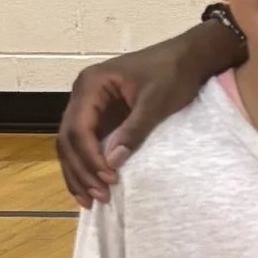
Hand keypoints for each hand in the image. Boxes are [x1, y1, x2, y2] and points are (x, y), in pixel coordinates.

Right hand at [57, 28, 229, 203]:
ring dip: (80, 172)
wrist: (188, 57)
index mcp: (91, 84)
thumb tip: (113, 161)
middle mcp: (82, 94)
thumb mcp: (157, 102)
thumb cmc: (174, 73)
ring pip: (71, 145)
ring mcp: (89, 105)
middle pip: (68, 139)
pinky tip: (93, 185)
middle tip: (99, 196)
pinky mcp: (100, 115)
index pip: (79, 128)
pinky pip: (86, 143)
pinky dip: (87, 165)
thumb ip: (134, 130)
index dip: (90, 157)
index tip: (109, 178)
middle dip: (81, 170)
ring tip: (92, 200)